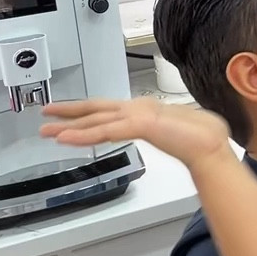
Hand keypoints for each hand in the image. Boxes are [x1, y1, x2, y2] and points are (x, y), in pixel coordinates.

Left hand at [41, 96, 231, 171]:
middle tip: (45, 116)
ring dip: (69, 126)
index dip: (84, 110)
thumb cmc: (200, 138)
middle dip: (68, 114)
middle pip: (95, 110)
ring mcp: (138, 115)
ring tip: (48, 130)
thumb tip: (163, 132)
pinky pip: (105, 131)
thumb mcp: (173, 132)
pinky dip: (84, 135)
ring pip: (96, 120)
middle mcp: (137, 109)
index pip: (106, 109)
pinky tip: (68, 138)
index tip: (66, 114)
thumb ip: (162, 129)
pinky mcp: (140, 125)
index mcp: (143, 110)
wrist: (211, 146)